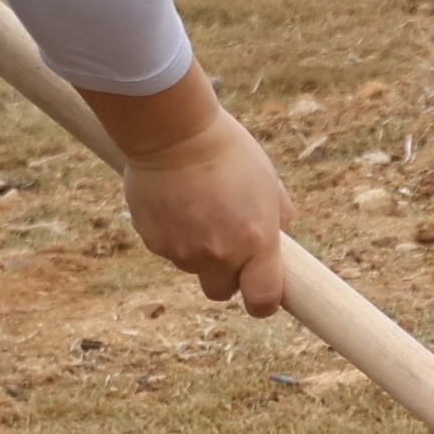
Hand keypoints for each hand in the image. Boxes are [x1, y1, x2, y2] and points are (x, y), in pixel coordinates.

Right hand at [80, 80, 290, 308]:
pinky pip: (168, 249)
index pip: (263, 299)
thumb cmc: (227, 150)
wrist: (173, 132)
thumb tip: (279, 231)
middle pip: (221, 291)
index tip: (260, 294)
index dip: (262, 301)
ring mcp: (184, 251)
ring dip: (197, 249)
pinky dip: (173, 233)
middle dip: (225, 276)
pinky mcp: (154, 242)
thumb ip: (276, 213)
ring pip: (193, 267)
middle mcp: (220, 254)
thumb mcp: (267, 178)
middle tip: (225, 242)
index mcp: (257, 241)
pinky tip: (175, 201)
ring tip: (197, 206)